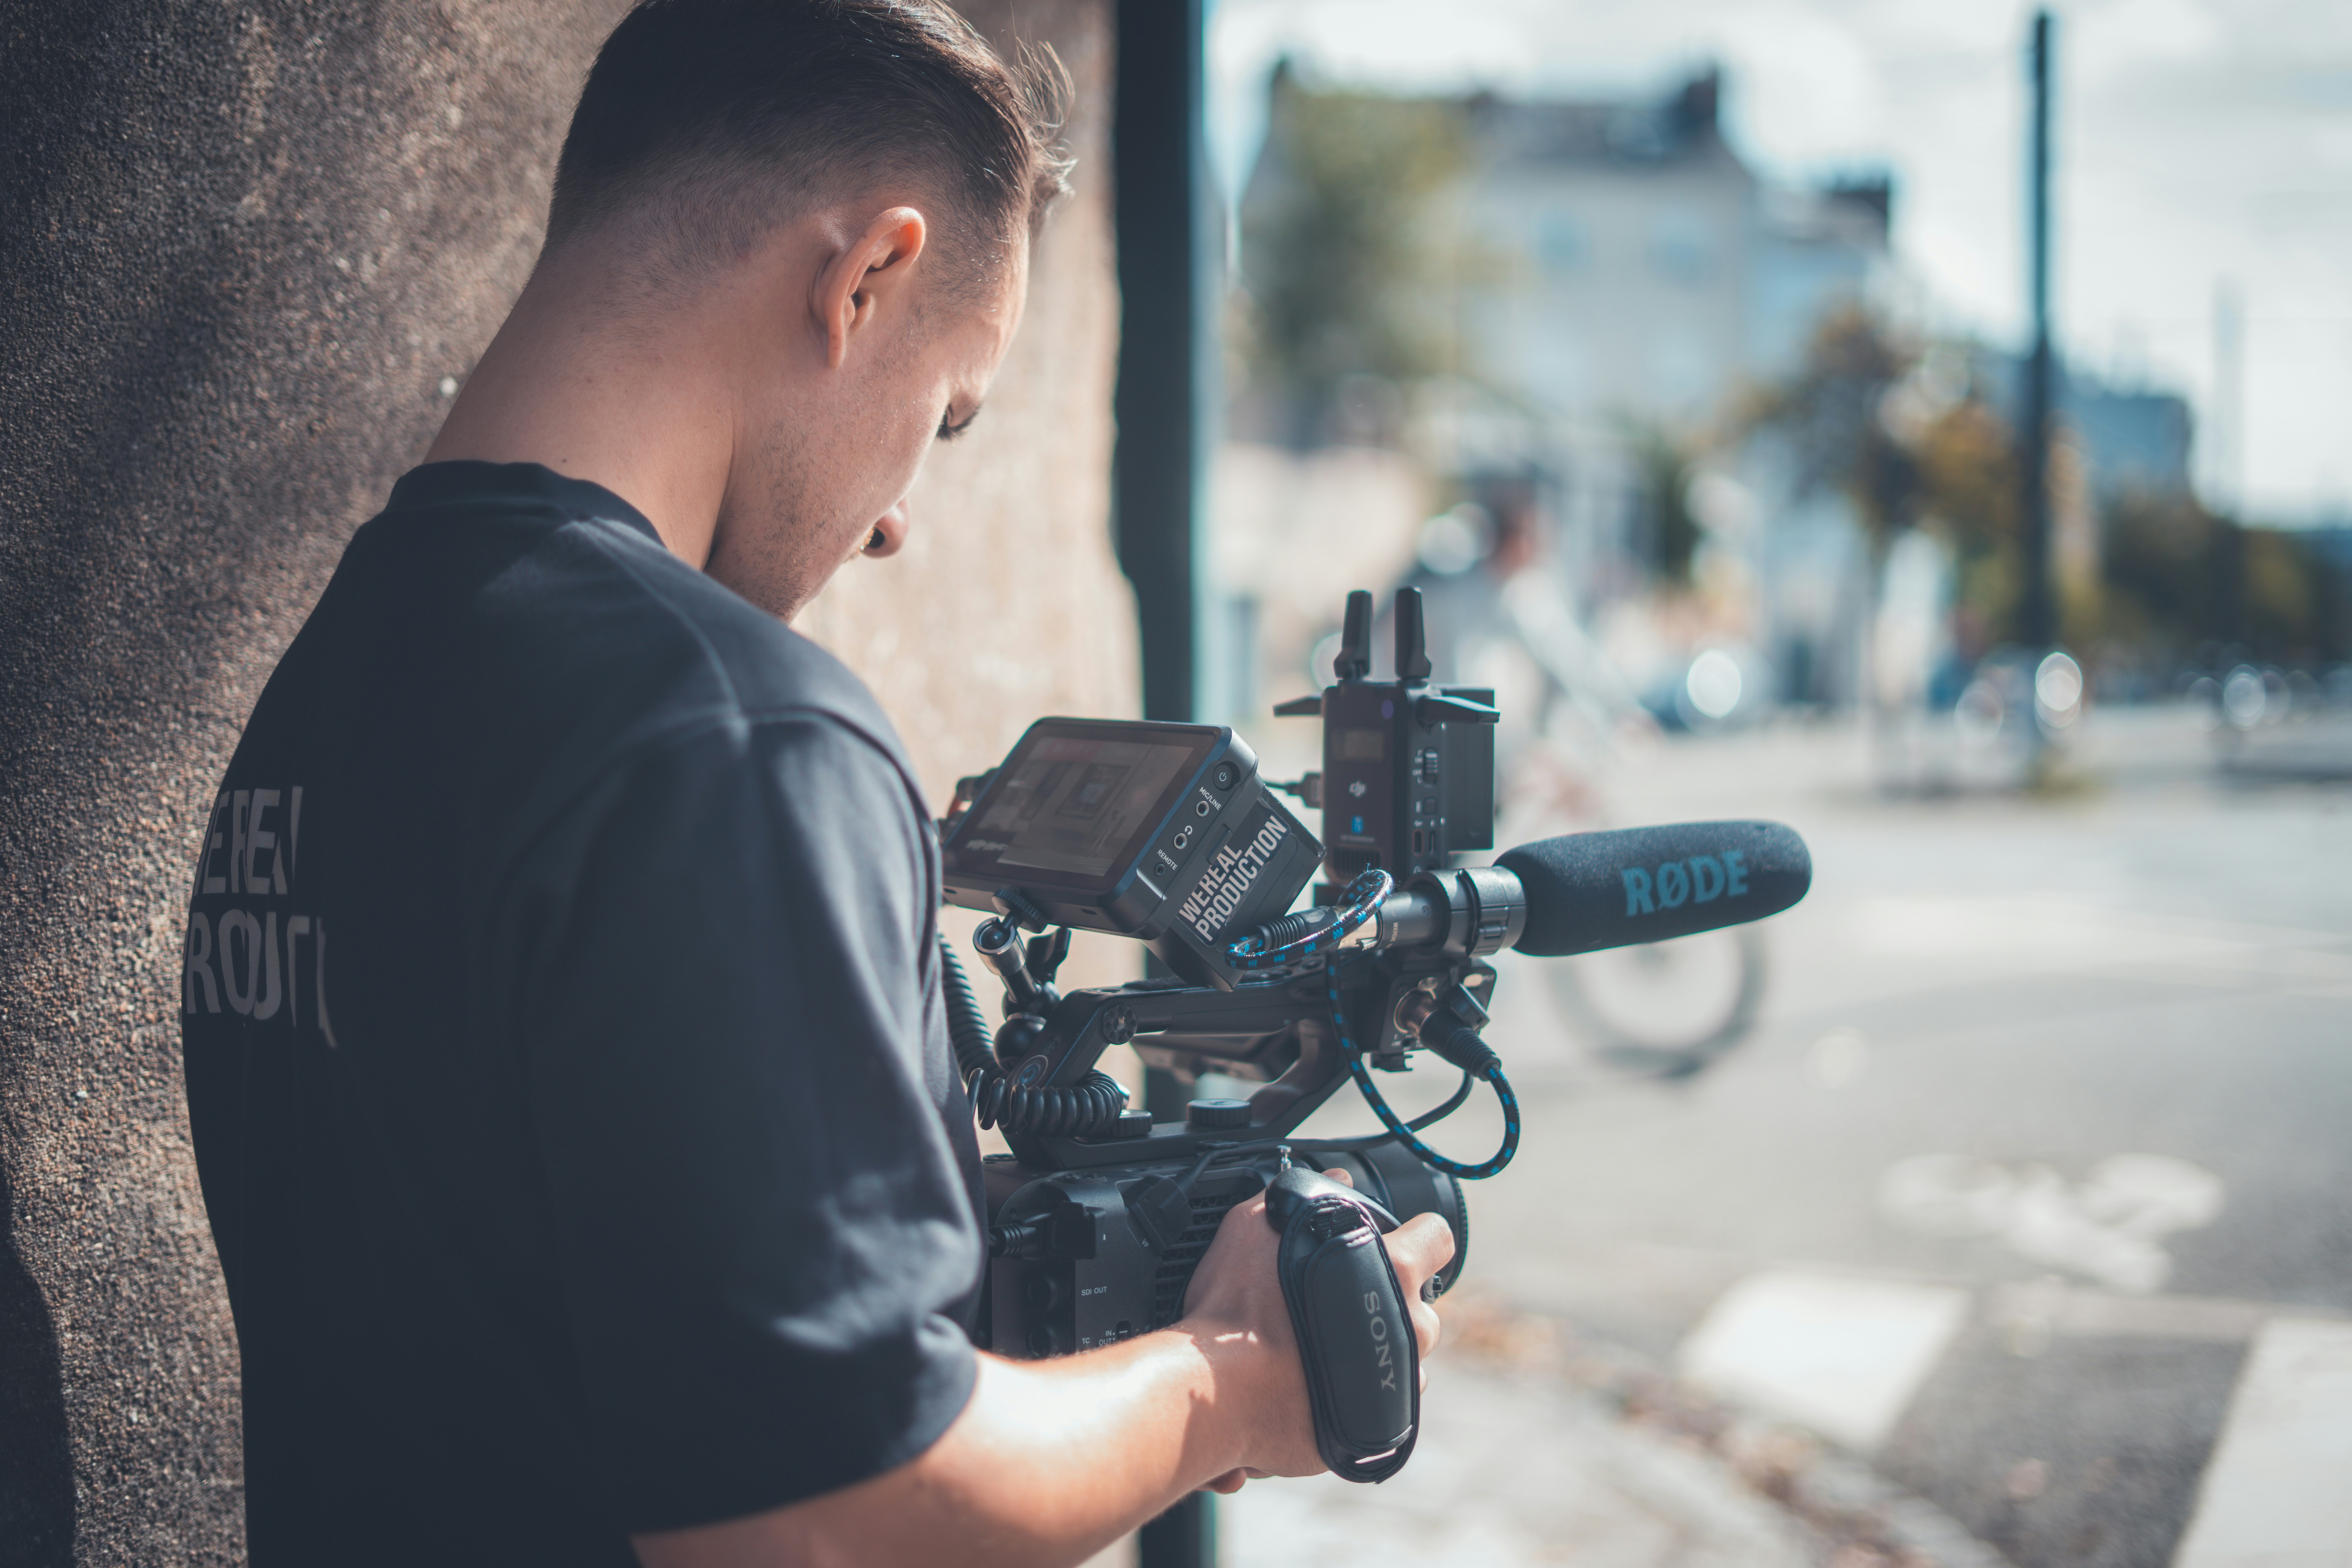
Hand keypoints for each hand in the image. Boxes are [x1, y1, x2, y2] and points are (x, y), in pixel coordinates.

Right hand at [1176, 1167, 1455, 1484]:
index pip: (1437, 1238)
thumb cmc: (1236, 1310)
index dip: (1418, 1236)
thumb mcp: (1257, 1226)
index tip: (1399, 1242)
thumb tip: (1336, 1181)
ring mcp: (1398, 1384)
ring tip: (1325, 1352)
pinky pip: (1382, 1409)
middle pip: (1421, 1307)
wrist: (1216, 1394)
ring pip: (1406, 1361)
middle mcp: (1409, 1327)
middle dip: (1391, 1303)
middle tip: (1339, 1305)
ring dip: (1378, 1354)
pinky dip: (1360, 1399)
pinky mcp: (1378, 1431)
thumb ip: (1306, 1198)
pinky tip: (1320, 1388)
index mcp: (1392, 1270)